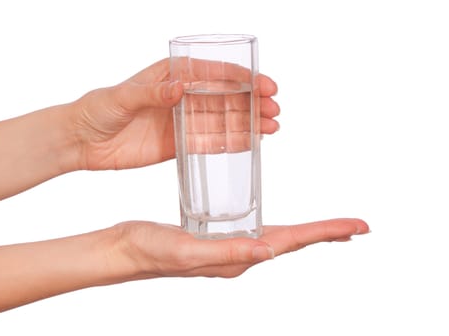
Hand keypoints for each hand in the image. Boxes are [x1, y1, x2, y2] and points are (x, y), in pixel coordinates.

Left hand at [70, 59, 279, 169]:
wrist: (82, 141)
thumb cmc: (97, 109)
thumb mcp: (122, 97)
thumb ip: (151, 93)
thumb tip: (180, 87)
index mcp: (169, 76)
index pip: (212, 72)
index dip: (241, 77)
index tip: (263, 85)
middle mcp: (180, 96)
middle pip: (224, 97)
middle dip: (251, 102)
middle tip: (273, 110)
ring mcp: (180, 121)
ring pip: (221, 120)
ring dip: (247, 123)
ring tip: (271, 128)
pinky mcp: (176, 145)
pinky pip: (207, 143)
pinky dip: (229, 143)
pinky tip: (250, 142)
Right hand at [109, 218, 369, 279]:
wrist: (126, 250)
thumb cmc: (151, 250)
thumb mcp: (188, 249)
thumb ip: (227, 251)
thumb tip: (269, 252)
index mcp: (237, 258)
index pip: (292, 243)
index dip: (326, 233)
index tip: (358, 226)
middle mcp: (238, 255)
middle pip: (292, 243)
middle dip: (325, 234)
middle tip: (354, 227)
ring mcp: (228, 248)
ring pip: (277, 238)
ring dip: (305, 234)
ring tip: (327, 229)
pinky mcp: (217, 238)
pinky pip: (256, 231)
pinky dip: (277, 227)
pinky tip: (276, 225)